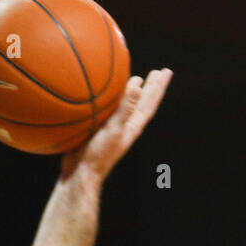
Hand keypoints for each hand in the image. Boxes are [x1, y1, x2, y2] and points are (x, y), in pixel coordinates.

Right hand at [61, 69, 172, 183]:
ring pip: (126, 106)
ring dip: (132, 92)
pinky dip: (114, 99)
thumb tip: (138, 84)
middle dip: (150, 87)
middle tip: (158, 72)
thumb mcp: (113, 130)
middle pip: (142, 103)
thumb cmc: (97, 155)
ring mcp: (112, 129)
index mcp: (132, 126)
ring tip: (135, 81)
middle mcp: (125, 126)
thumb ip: (124, 109)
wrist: (79, 174)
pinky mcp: (99, 130)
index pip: (149, 103)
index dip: (158, 87)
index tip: (166, 71)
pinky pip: (111, 109)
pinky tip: (107, 95)